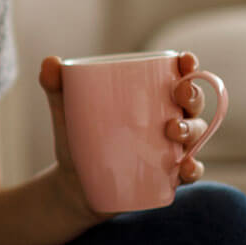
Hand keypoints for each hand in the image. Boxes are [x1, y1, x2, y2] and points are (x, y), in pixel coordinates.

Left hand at [38, 50, 210, 217]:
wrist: (72, 185)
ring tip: (173, 130)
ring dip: (192, 130)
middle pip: (193, 103)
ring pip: (195, 134)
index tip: (185, 60)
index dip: (188, 65)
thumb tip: (49, 62)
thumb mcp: (66, 113)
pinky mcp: (167, 176)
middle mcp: (169, 119)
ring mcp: (171, 149)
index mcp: (151, 97)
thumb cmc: (78, 139)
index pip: (177, 76)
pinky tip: (186, 167)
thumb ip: (57, 87)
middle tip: (179, 95)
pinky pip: (190, 171)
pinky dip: (193, 169)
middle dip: (193, 95)